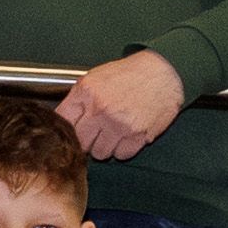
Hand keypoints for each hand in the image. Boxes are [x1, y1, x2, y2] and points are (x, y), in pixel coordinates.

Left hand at [57, 49, 189, 157]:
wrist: (163, 72)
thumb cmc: (131, 74)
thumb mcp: (96, 77)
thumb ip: (78, 98)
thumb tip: (64, 120)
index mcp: (86, 92)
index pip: (64, 122)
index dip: (68, 129)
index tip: (75, 130)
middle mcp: (100, 109)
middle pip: (81, 143)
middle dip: (87, 140)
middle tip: (97, 132)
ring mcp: (118, 124)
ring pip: (100, 153)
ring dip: (106, 147)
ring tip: (114, 133)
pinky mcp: (137, 135)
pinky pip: (122, 155)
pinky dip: (124, 149)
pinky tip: (128, 135)